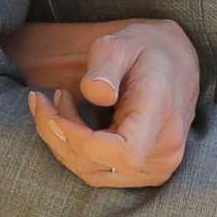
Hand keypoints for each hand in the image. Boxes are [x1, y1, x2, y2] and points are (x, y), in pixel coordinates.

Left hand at [23, 18, 199, 188]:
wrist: (176, 62)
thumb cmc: (146, 48)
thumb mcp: (122, 43)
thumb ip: (106, 66)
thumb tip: (95, 94)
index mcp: (162, 114)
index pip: (123, 152)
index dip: (80, 141)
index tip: (53, 108)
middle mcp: (165, 149)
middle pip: (98, 165)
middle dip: (58, 135)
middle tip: (40, 99)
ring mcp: (158, 166)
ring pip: (93, 172)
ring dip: (62, 142)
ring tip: (56, 102)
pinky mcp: (146, 171)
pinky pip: (100, 171)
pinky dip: (75, 150)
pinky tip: (68, 120)